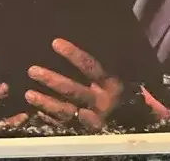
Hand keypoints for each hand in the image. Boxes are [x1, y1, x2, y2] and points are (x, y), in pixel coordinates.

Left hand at [23, 38, 169, 131]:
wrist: (140, 125)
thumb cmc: (126, 92)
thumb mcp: (120, 75)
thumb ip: (103, 64)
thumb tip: (85, 38)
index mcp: (112, 83)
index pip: (91, 66)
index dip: (73, 55)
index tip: (55, 43)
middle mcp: (103, 102)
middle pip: (74, 90)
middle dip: (52, 80)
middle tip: (32, 70)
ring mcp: (94, 119)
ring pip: (67, 111)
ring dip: (46, 103)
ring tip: (28, 93)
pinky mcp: (86, 132)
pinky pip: (66, 127)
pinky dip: (51, 119)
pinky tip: (37, 112)